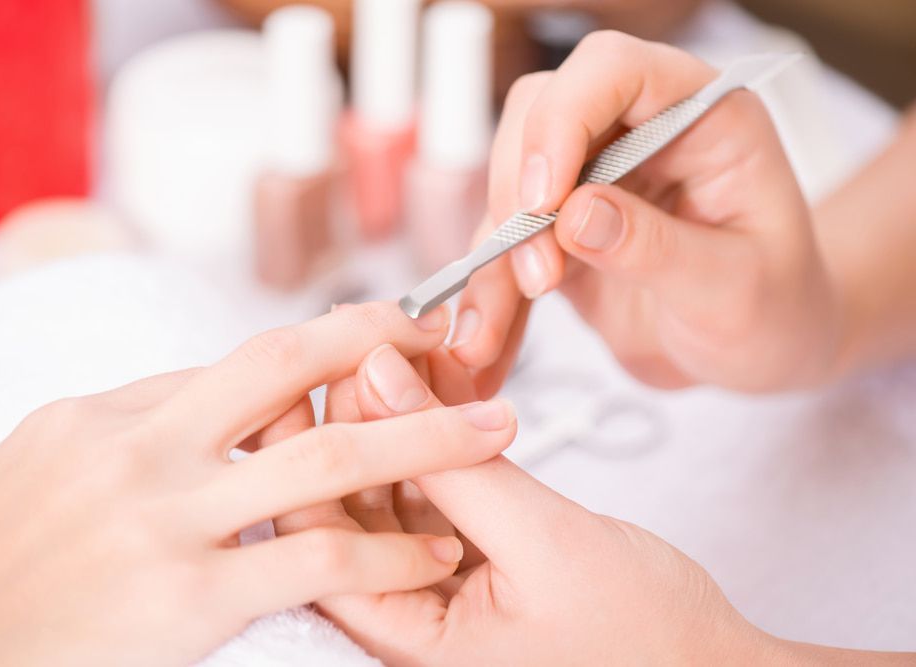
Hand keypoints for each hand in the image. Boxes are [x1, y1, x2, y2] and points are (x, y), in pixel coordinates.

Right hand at [0, 302, 518, 665]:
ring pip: (327, 456)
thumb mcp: (43, 471)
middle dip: (382, 344)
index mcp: (106, 414)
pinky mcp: (183, 599)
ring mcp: (161, 519)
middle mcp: (137, 448)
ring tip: (496, 431)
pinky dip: (391, 555)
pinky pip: (318, 561)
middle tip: (453, 340)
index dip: (328, 345)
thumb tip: (206, 405)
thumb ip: (132, 434)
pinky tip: (436, 557)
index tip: (384, 339)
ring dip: (426, 440)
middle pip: (287, 365)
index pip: (240, 364)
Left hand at [272, 345, 770, 664]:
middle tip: (365, 350)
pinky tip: (437, 389)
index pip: (324, 550)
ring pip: (388, 497)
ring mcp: (440, 590)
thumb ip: (457, 462)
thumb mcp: (543, 543)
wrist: (716, 664)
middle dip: (354, 429)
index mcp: (412, 647)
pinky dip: (434, 444)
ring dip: (395, 426)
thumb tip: (380, 377)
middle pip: (349, 515)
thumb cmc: (646, 634)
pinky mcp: (471, 562)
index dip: (316, 455)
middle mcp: (412, 623)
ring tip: (402, 355)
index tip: (331, 374)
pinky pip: (433, 496)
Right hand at [451, 32, 839, 391]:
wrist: (759, 352)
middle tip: (538, 275)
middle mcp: (637, 135)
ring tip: (495, 331)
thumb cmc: (775, 309)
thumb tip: (572, 216)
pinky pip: (505, 250)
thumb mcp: (734, 289)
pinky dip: (488, 297)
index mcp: (700, 117)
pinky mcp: (561, 231)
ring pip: (509, 183)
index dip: (565, 119)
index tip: (546, 200)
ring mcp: (593, 181)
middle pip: (539, 118)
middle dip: (520, 195)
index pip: (614, 70)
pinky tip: (483, 344)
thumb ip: (658, 249)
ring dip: (495, 255)